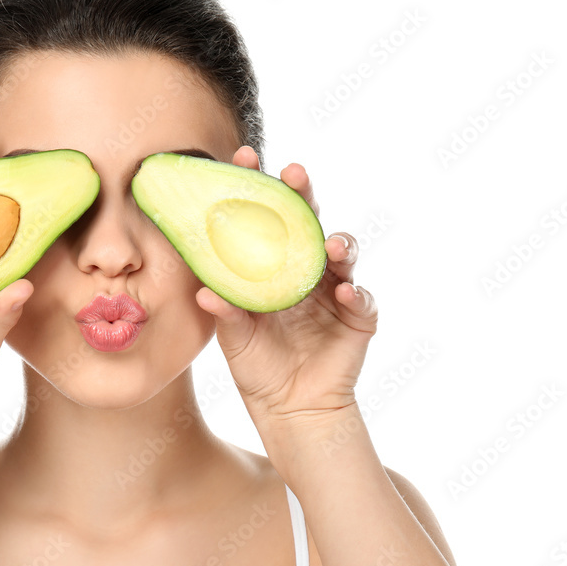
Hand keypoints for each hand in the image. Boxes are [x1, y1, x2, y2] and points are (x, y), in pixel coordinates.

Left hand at [196, 147, 376, 422]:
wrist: (290, 408)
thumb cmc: (258, 364)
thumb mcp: (234, 337)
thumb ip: (224, 313)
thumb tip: (204, 292)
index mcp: (272, 265)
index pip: (265, 216)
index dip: (257, 186)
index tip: (243, 157)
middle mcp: (305, 268)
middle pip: (307, 221)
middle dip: (303, 194)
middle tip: (295, 173)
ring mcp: (334, 288)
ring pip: (343, 252)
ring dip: (339, 242)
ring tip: (330, 243)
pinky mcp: (359, 315)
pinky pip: (362, 298)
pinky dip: (356, 292)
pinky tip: (345, 290)